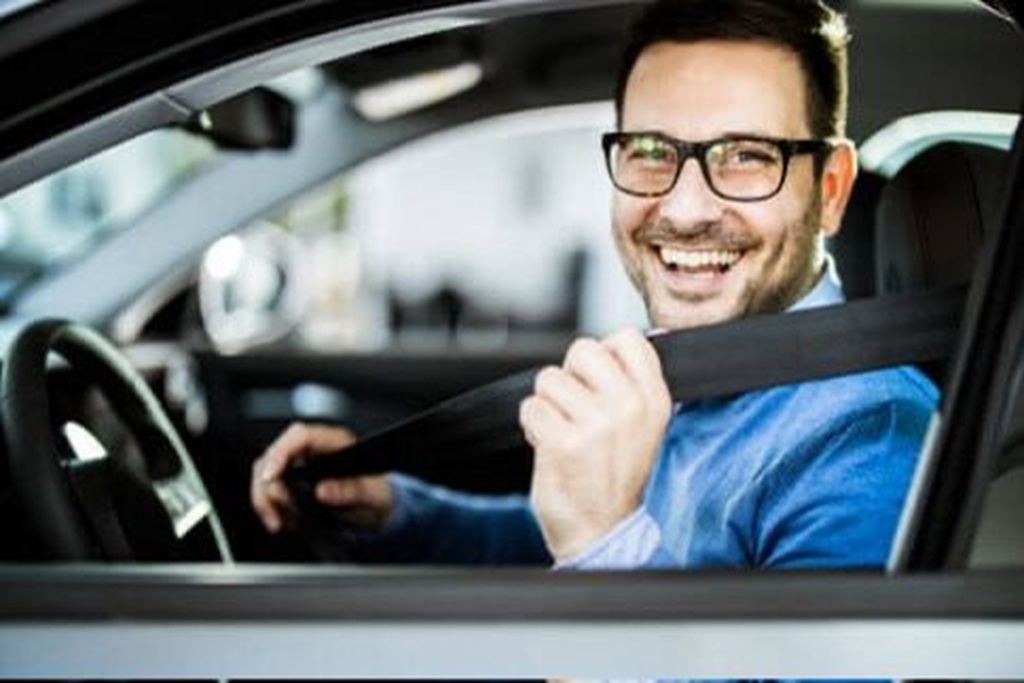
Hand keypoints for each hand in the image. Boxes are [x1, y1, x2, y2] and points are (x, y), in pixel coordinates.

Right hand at [250, 422, 392, 533]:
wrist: (375, 510)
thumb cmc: (376, 494)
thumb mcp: (372, 495)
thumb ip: (351, 491)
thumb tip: (324, 491)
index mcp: (335, 442)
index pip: (300, 435)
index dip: (281, 452)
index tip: (271, 477)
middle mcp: (314, 448)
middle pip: (274, 454)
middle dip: (268, 486)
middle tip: (279, 513)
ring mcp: (300, 463)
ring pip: (264, 472)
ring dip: (265, 499)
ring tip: (280, 522)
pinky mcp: (291, 479)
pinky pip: (267, 489)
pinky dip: (269, 507)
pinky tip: (283, 522)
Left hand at [520, 328, 670, 562]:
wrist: (603, 533)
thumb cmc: (615, 479)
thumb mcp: (642, 426)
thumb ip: (631, 384)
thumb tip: (611, 346)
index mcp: (654, 399)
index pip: (626, 338)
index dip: (603, 355)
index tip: (599, 383)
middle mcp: (629, 407)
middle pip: (582, 350)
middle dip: (570, 377)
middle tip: (577, 410)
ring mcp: (596, 424)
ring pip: (549, 379)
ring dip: (549, 405)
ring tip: (566, 432)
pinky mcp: (563, 442)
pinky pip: (531, 408)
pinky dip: (533, 426)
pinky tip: (552, 447)